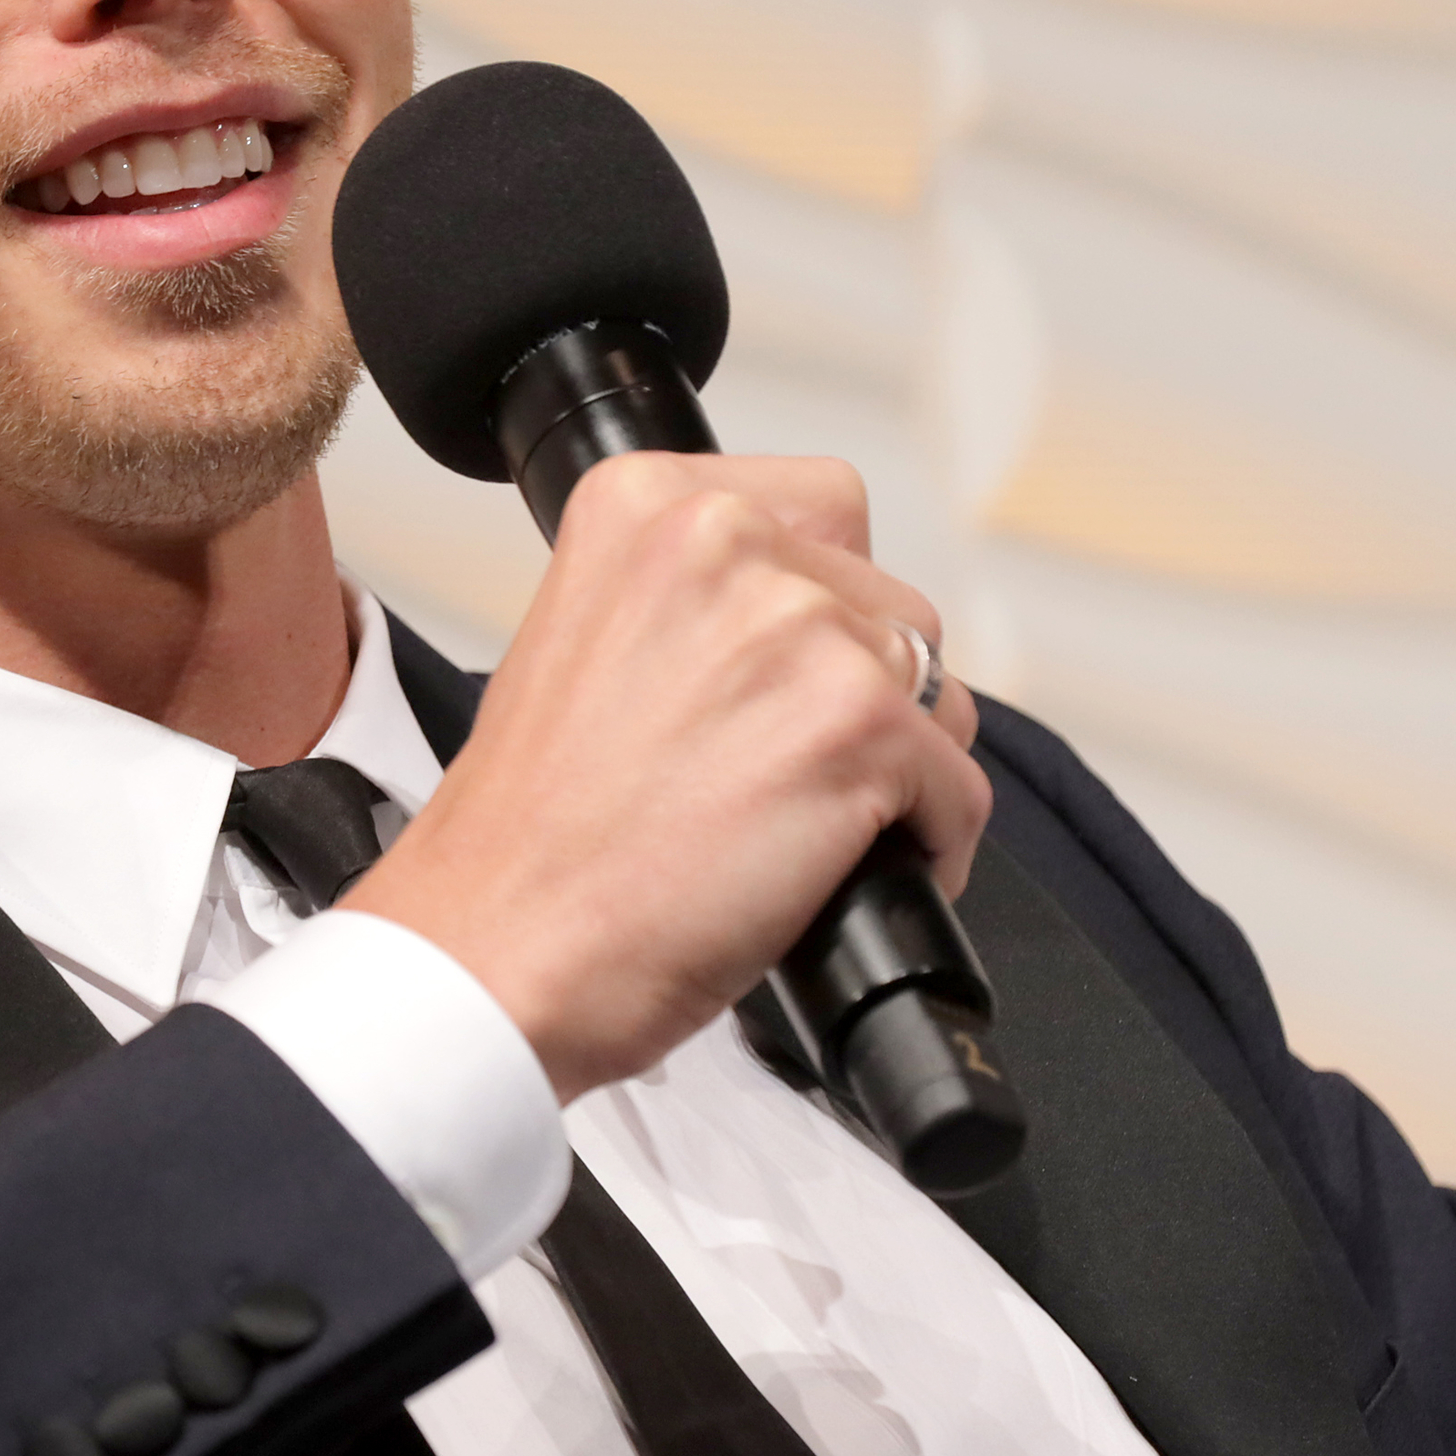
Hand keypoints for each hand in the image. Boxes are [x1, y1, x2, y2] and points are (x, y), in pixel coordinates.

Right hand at [346, 453, 986, 1103]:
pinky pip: (958, 790)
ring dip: (897, 770)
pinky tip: (838, 881)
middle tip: (775, 774)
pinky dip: (926, 848)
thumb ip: (697, 600)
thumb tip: (817, 624)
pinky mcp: (858, 725)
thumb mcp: (584, 641)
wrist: (496, 952)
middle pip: (891, 602)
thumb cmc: (528, 837)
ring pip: (935, 695)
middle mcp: (723, 539)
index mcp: (643, 502)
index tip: (778, 680)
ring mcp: (797, 627)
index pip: (826, 512)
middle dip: (861, 693)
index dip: (820, 610)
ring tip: (804, 830)